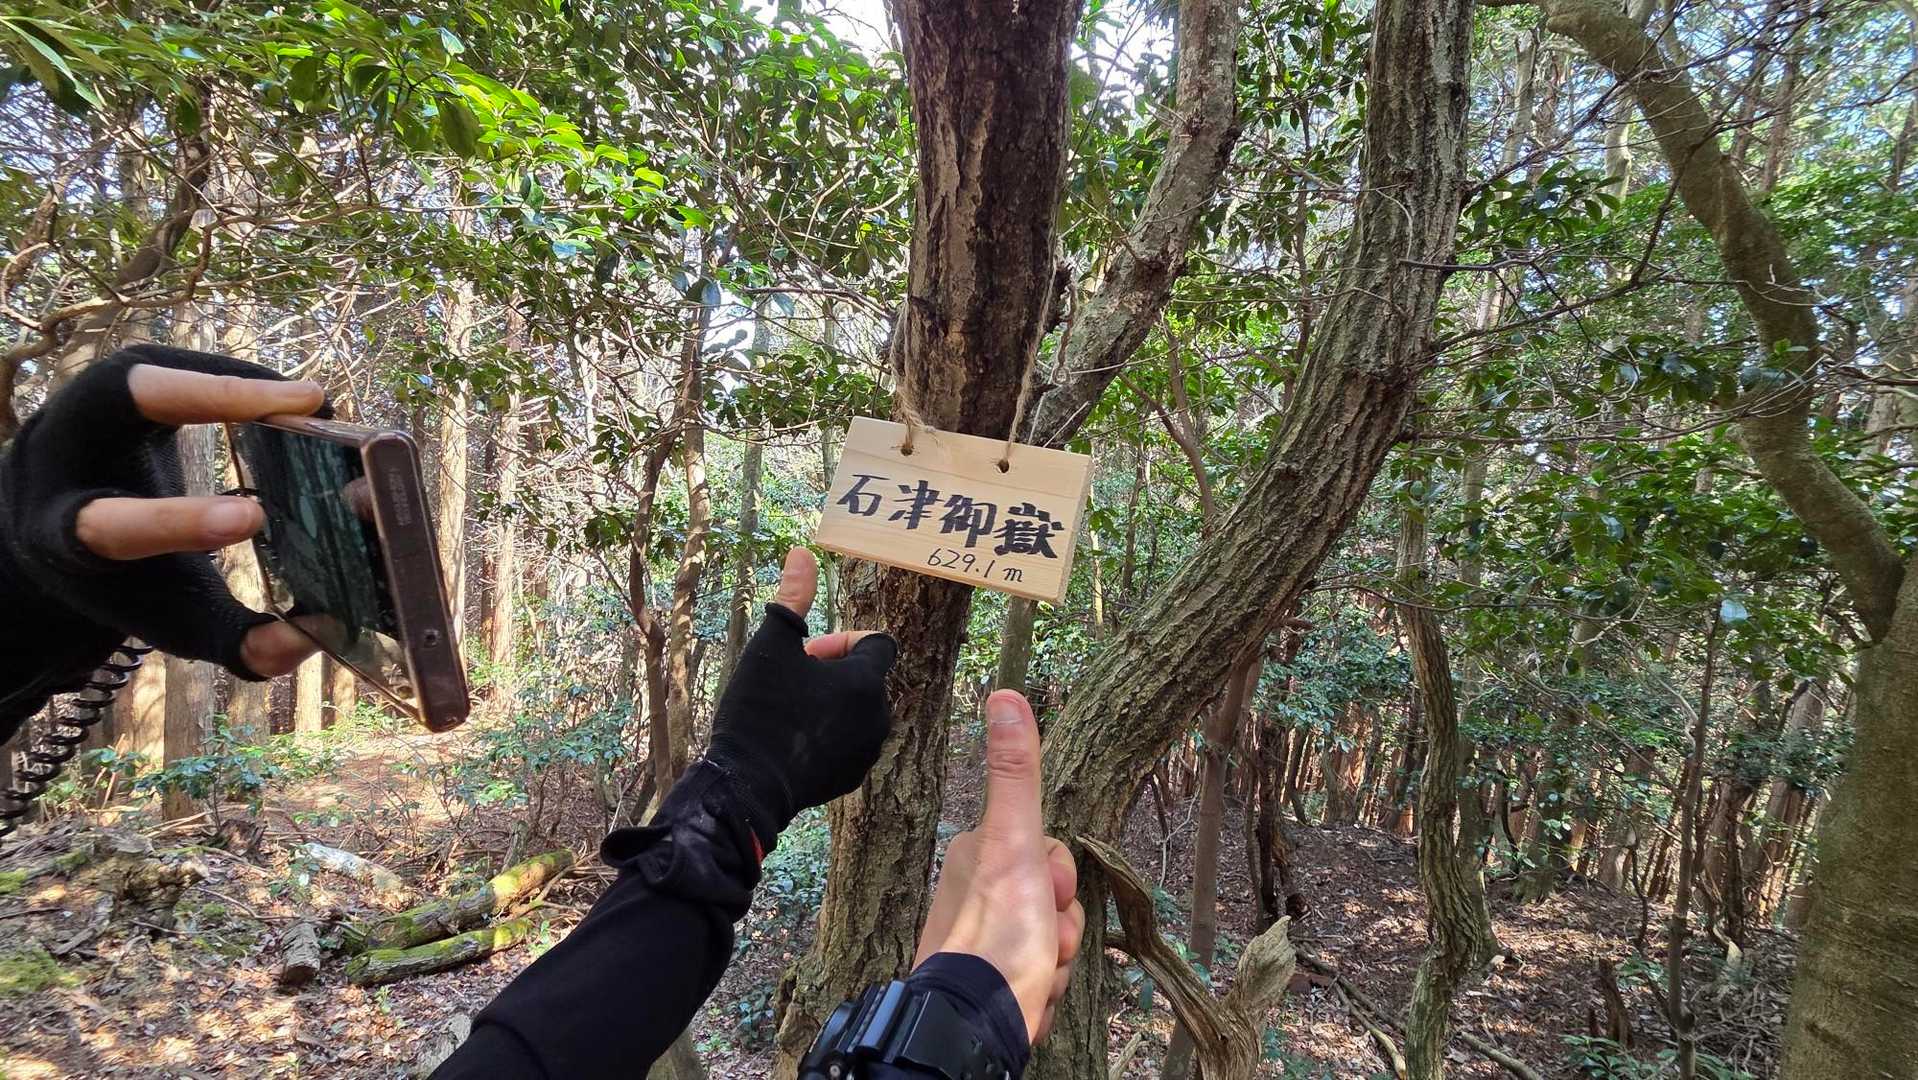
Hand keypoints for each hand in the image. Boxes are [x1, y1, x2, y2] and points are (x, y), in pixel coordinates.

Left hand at [0, 345, 325, 678]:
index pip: (109, 525)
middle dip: (212, 394)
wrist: (55, 524)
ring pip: (152, 370)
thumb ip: (240, 643)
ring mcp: (82, 404)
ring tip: (313, 402)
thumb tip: (311, 639)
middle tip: (306, 405)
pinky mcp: (117, 376)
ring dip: (239, 380)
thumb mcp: (173, 619)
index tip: (255, 518)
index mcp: (63, 538)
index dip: (177, 522)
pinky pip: (178, 364)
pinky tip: (293, 397)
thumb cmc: (128, 577)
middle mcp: (61, 458)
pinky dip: (239, 376)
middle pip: (120, 399)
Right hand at [704, 548, 897, 846]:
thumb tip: (802, 552)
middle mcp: (878, 716)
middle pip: (865, 678)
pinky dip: (829, 733)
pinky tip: (792, 738)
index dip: (843, 640)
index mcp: (866, 681)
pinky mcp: (852, 777)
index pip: (876, 643)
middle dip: (833, 671)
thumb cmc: (761, 711)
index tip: (809, 650)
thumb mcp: (772, 646)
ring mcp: (867, 750)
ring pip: (857, 711)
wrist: (749, 784)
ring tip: (790, 707)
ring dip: (831, 702)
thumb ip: (793, 598)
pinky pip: (848, 742)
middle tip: (791, 678)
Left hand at [914, 690, 1084, 1043]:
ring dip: (1055, 963)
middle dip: (1061, 929)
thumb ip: (1016, 774)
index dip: (1061, 881)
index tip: (1047, 898)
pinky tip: (1029, 999)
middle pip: (1055, 899)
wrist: (976, 1026)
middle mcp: (976, 894)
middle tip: (1044, 945)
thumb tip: (1005, 694)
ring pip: (1052, 941)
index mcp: (978, 856)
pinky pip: (1040, 978)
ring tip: (1035, 977)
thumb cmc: (999, 936)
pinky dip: (1043, 991)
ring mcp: (983, 941)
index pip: (1050, 854)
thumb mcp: (1016, 846)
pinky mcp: (993, 983)